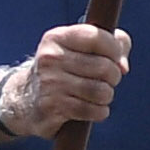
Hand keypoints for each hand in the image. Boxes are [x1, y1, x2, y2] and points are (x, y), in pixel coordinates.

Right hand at [0, 23, 129, 138]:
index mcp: (57, 38)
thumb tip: (123, 66)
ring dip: (107, 96)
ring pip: (101, 91)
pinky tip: (92, 108)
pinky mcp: (52, 107)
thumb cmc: (65, 69)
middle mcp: (50, 58)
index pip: (97, 37)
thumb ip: (114, 43)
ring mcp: (50, 83)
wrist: (27, 99)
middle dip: (114, 76)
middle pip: (104, 67)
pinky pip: (92, 110)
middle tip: (106, 80)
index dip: (115, 49)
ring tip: (98, 94)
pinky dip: (99, 111)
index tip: (115, 58)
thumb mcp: (82, 48)